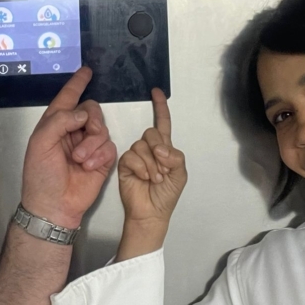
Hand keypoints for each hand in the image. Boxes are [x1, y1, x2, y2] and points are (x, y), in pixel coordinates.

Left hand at [20, 67, 116, 229]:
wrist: (54, 205)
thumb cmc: (41, 176)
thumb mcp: (41, 143)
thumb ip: (60, 121)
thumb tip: (83, 113)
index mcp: (54, 124)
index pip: (67, 98)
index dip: (76, 84)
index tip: (86, 71)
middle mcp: (72, 131)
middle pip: (91, 110)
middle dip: (90, 121)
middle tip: (83, 136)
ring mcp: (88, 145)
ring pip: (101, 128)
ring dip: (92, 144)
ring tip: (80, 160)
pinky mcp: (101, 159)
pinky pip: (109, 146)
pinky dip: (100, 155)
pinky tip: (89, 167)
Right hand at [118, 89, 186, 231]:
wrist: (152, 212)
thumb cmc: (167, 194)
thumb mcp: (180, 173)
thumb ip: (175, 157)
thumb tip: (159, 148)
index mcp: (164, 147)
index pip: (163, 123)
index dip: (160, 107)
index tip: (156, 92)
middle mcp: (149, 148)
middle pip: (151, 133)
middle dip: (159, 152)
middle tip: (163, 172)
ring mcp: (136, 155)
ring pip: (141, 146)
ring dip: (151, 165)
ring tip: (154, 179)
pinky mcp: (124, 163)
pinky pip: (132, 156)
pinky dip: (141, 167)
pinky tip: (143, 178)